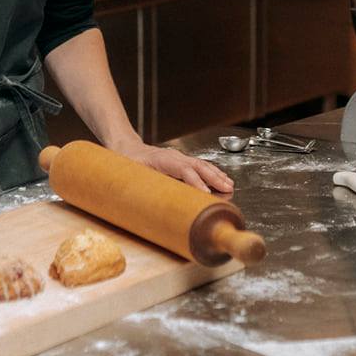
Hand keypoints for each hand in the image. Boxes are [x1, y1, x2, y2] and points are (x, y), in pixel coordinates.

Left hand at [115, 140, 233, 194]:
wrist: (126, 149)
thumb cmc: (128, 163)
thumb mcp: (132, 176)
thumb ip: (144, 188)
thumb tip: (154, 207)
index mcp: (162, 159)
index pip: (183, 169)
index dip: (196, 181)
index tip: (207, 193)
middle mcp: (174, 156)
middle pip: (197, 165)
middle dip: (214, 177)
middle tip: (227, 189)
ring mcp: (179, 157)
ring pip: (201, 164)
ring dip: (216, 175)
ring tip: (229, 185)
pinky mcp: (181, 161)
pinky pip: (200, 165)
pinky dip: (212, 172)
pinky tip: (220, 178)